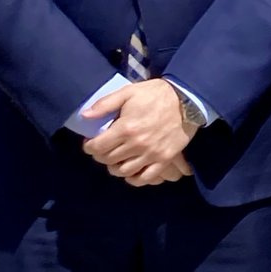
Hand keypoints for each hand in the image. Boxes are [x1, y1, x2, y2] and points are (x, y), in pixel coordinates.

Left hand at [82, 79, 197, 186]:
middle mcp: (136, 145)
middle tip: (103, 149)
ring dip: (115, 167)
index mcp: (125, 128)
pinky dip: (134, 178)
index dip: (89, 147)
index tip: (91, 143)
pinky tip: (130, 172)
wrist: (186, 100)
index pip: (98, 147)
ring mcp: (151, 154)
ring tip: (116, 159)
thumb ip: (105, 104)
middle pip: (108, 160)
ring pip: (124, 171)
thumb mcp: (128, 92)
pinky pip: (145, 178)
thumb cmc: (154, 95)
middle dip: (101, 155)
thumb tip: (84, 116)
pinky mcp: (164, 159)